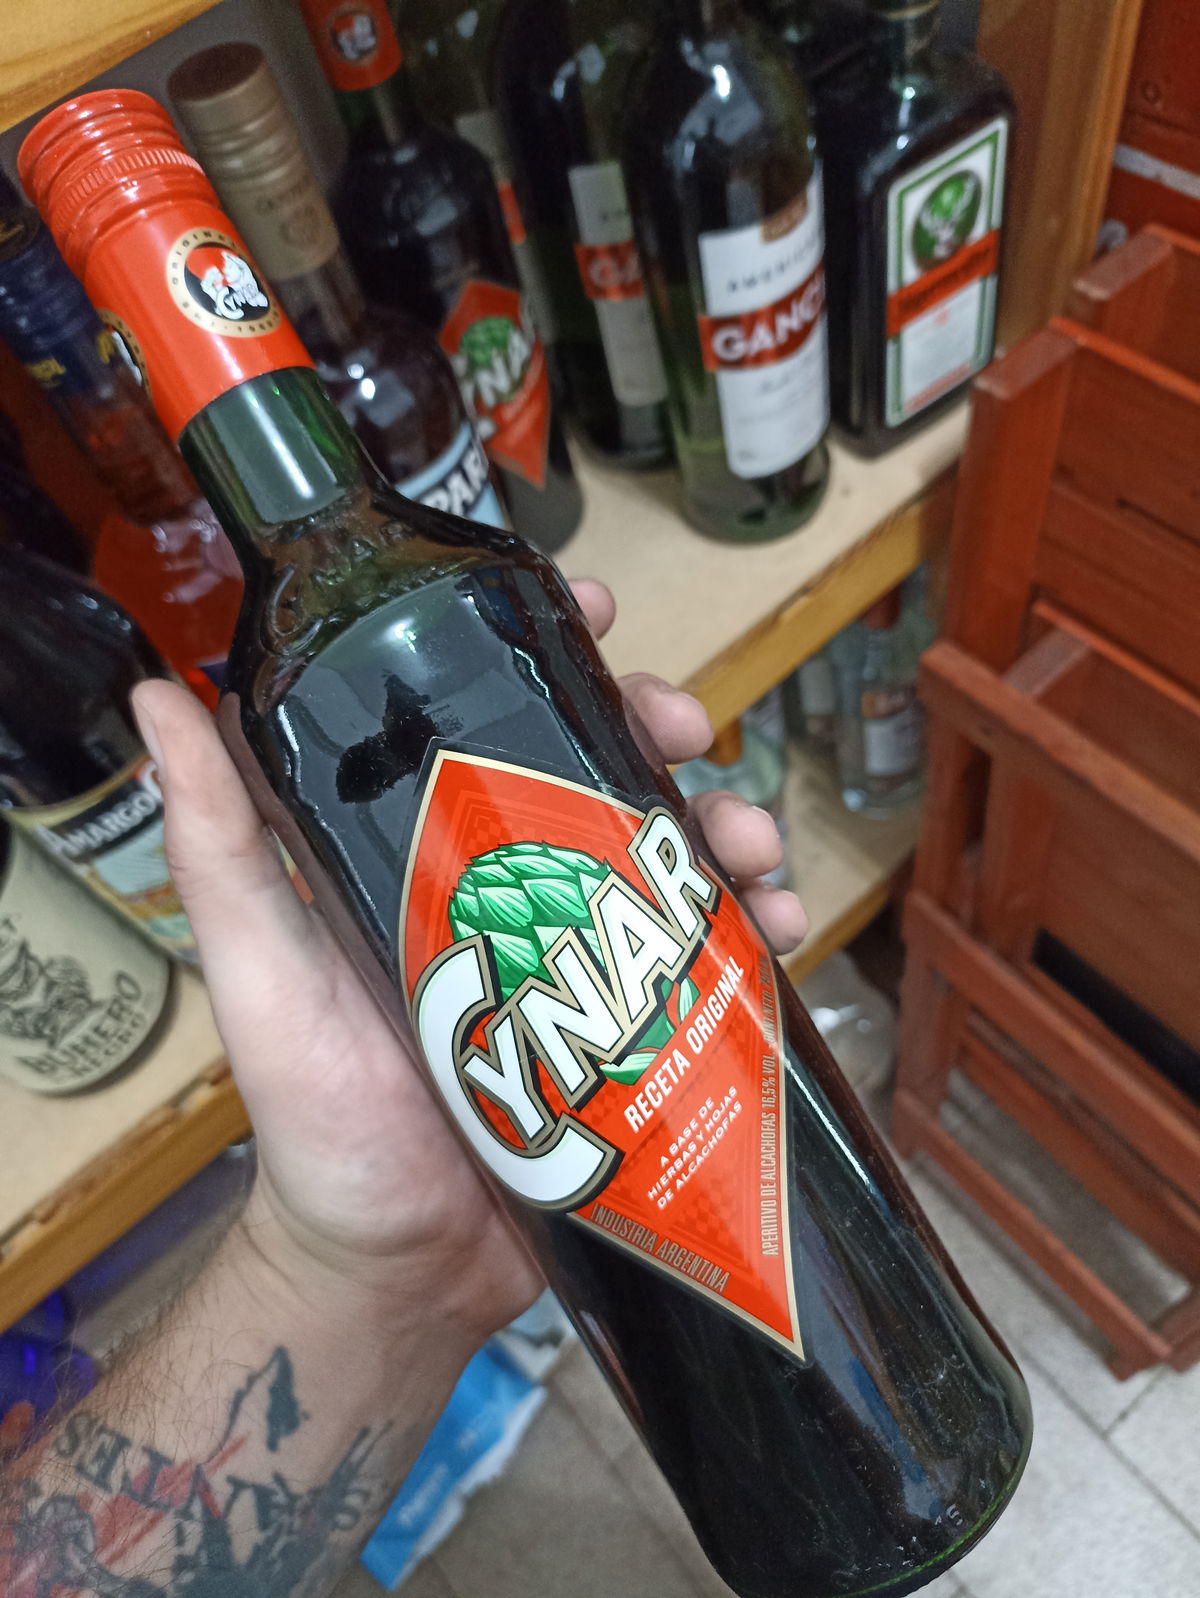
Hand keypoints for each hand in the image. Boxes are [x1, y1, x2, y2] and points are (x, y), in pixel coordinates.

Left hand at [132, 580, 806, 1347]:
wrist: (399, 1273)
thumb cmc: (319, 1123)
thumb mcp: (261, 971)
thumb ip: (220, 845)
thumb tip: (156, 698)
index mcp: (434, 855)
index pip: (494, 725)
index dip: (551, 656)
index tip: (600, 614)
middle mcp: (516, 892)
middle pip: (605, 776)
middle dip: (660, 731)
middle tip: (691, 730)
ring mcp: (588, 964)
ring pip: (677, 858)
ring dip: (729, 829)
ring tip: (753, 852)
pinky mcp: (641, 1032)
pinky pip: (716, 962)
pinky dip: (759, 932)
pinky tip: (783, 934)